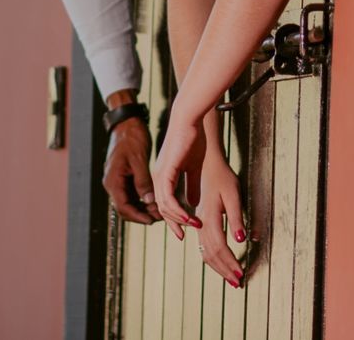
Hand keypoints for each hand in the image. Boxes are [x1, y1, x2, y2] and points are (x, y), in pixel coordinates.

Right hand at [103, 117, 159, 223]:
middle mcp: (112, 183)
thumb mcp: (139, 159)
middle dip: (142, 214)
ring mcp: (118, 181)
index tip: (152, 220)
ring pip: (130, 202)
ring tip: (161, 211)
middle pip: (125, 208)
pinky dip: (143, 199)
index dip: (138, 216)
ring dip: (144, 208)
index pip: (123, 207)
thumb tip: (149, 201)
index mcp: (113, 180)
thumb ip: (143, 181)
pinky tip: (156, 200)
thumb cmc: (132, 137)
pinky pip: (132, 194)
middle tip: (160, 217)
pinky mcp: (124, 177)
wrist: (127, 123)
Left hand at [151, 114, 205, 235]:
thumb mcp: (194, 167)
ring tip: (196, 225)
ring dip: (179, 220)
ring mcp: (159, 175)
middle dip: (176, 224)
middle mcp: (158, 177)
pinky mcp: (165, 172)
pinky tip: (190, 217)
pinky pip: (168, 198)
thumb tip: (193, 202)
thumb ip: (192, 184)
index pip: (165, 204)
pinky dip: (178, 210)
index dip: (174, 219)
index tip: (186, 230)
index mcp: (164, 176)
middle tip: (189, 233)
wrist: (190, 119)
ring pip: (164, 206)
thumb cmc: (193, 138)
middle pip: (162, 209)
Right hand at [194, 153, 248, 287]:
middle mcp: (201, 223)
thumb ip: (237, 217)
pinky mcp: (200, 221)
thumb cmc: (222, 175)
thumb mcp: (233, 194)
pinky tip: (219, 262)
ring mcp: (199, 223)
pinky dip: (212, 258)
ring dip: (218, 267)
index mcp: (210, 217)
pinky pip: (203, 245)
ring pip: (205, 252)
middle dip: (225, 271)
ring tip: (230, 278)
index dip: (230, 264)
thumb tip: (241, 240)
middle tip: (238, 284)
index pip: (220, 248)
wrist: (204, 161)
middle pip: (211, 255)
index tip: (241, 276)